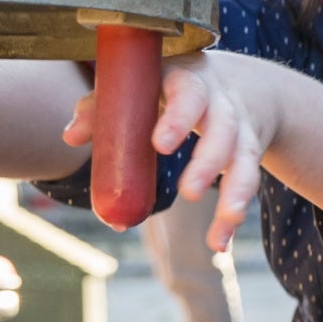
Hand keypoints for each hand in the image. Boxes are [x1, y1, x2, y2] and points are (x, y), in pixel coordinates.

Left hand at [68, 52, 275, 250]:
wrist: (240, 83)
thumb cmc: (170, 88)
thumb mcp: (141, 88)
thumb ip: (104, 108)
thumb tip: (71, 136)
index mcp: (189, 80)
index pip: (189, 94)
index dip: (178, 118)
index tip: (161, 145)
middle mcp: (222, 103)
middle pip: (224, 130)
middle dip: (208, 163)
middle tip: (188, 193)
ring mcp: (242, 129)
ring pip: (245, 159)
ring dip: (235, 193)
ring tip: (221, 224)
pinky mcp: (251, 154)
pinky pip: (246, 185)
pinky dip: (232, 217)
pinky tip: (219, 242)